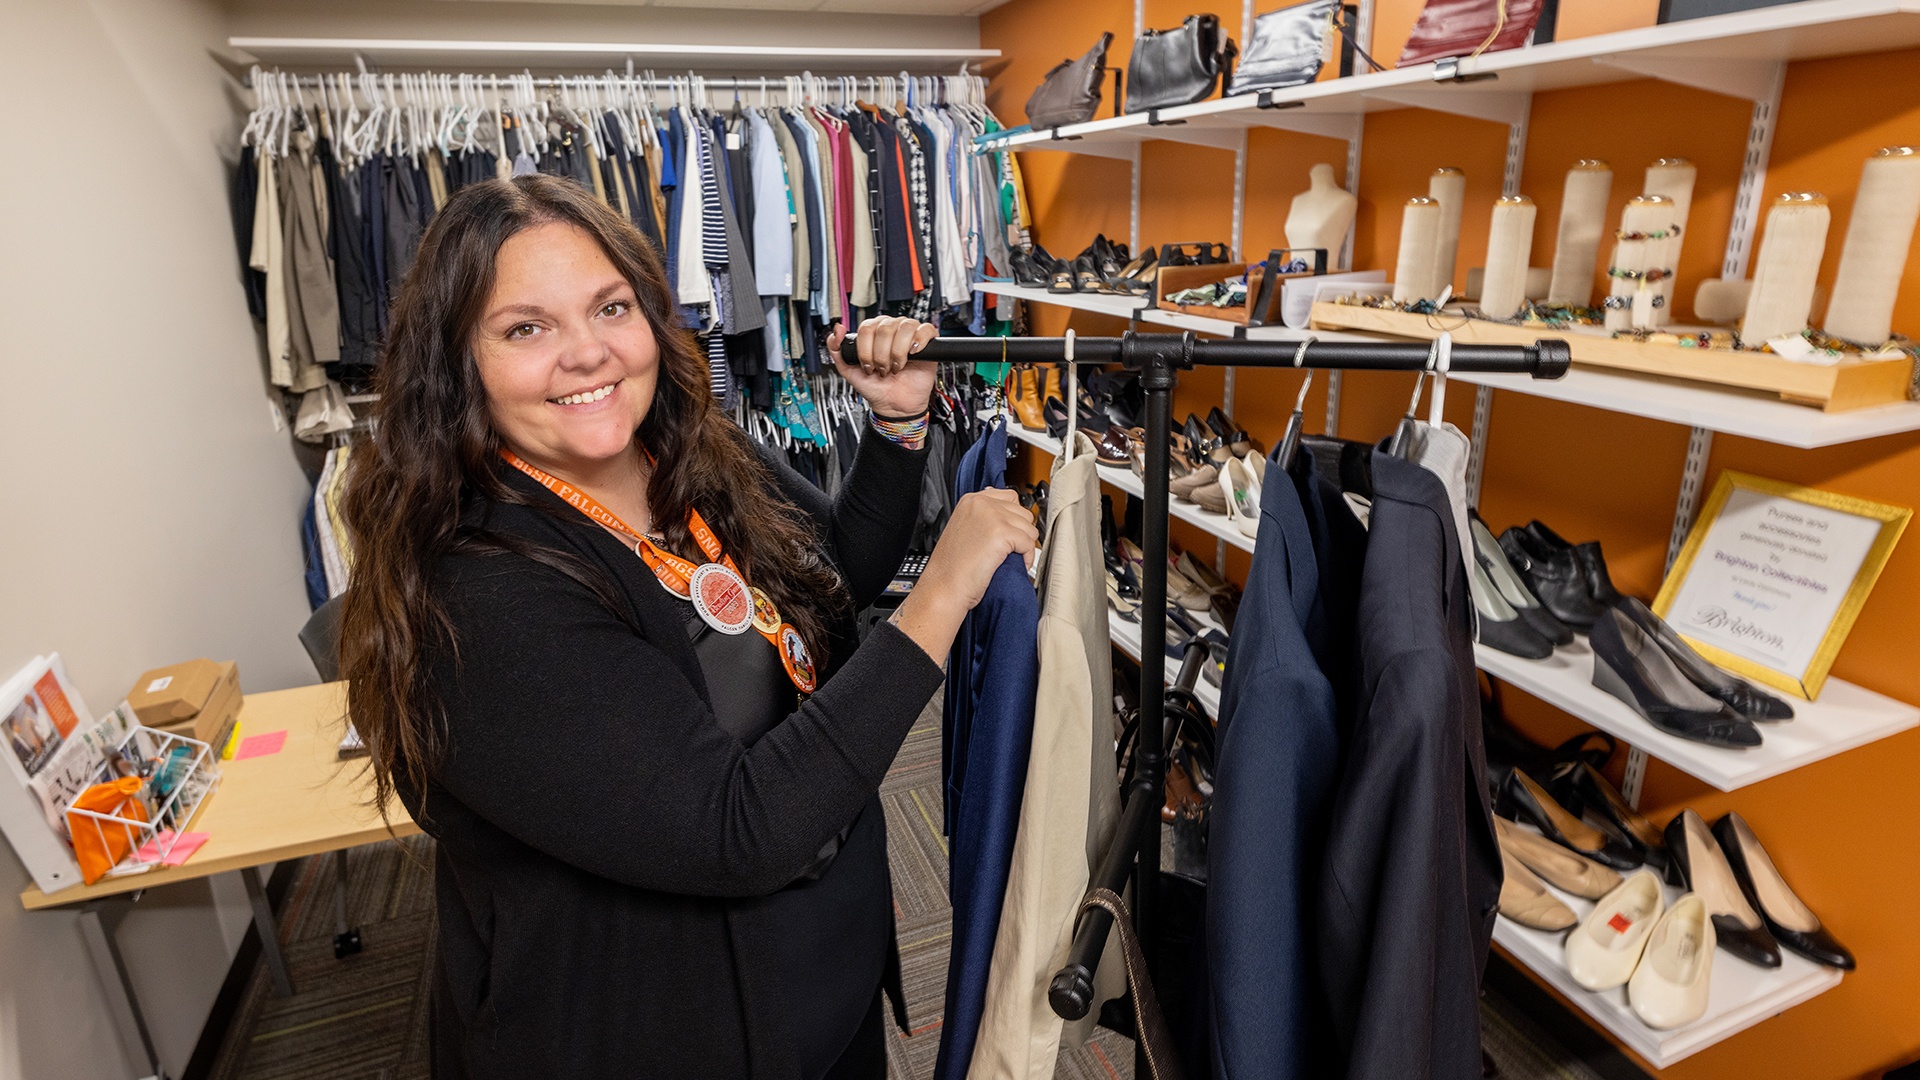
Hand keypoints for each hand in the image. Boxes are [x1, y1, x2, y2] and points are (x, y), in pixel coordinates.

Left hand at [827, 316, 936, 418]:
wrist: (893, 405)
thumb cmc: (875, 387)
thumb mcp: (848, 370)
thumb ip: (837, 349)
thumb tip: (837, 329)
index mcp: (874, 332)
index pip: (867, 327)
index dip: (866, 349)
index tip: (868, 365)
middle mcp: (891, 330)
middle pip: (885, 327)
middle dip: (881, 354)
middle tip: (883, 369)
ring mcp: (909, 335)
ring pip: (904, 327)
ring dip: (898, 352)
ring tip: (896, 367)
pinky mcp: (927, 343)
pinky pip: (926, 329)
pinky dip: (919, 341)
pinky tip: (913, 354)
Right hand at [890, 489, 1039, 661]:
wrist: (944, 587)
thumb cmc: (952, 567)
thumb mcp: (964, 529)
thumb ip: (983, 518)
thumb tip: (1006, 515)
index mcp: (971, 500)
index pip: (1009, 497)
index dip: (1014, 518)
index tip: (1011, 533)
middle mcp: (981, 503)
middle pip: (1022, 512)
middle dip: (1022, 533)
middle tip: (1012, 550)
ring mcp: (992, 516)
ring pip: (1029, 527)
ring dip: (1026, 545)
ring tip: (1012, 558)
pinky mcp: (1001, 533)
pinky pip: (1029, 542)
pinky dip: (1027, 557)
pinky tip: (1015, 564)